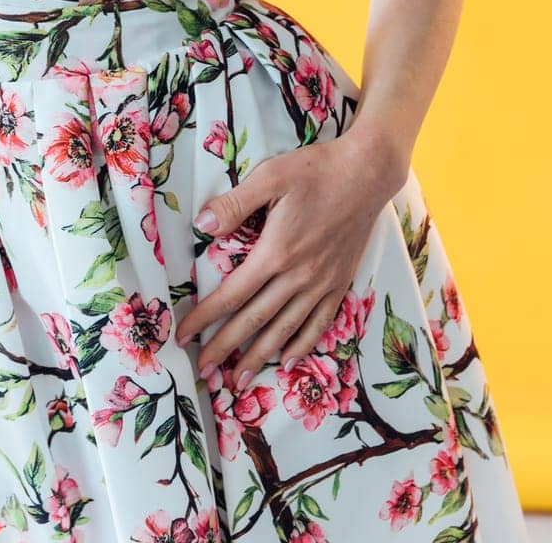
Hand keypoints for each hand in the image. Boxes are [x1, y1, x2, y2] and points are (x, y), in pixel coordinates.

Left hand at [174, 128, 397, 391]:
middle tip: (204, 371)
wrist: (368, 172)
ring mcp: (322, 283)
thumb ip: (235, 204)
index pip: (232, 294)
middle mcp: (298, 276)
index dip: (205, 318)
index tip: (184, 336)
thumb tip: (202, 225)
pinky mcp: (340, 282)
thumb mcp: (270, 177)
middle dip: (226, 347)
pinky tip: (288, 359)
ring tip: (240, 380)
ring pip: (285, 329)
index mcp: (276, 252)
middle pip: (254, 320)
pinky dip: (302, 345)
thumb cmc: (316, 170)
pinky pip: (319, 323)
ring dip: (260, 356)